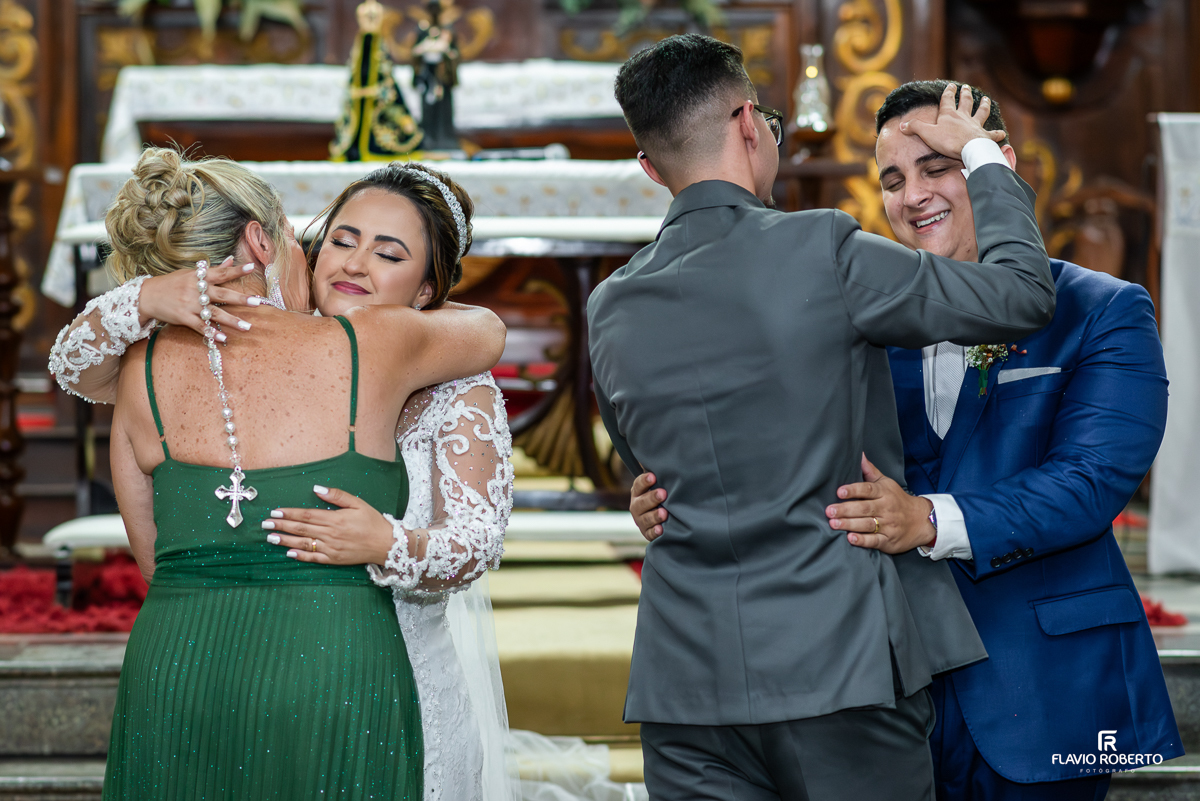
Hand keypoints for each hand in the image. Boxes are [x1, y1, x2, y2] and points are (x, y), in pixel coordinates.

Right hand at [140, 256, 256, 336]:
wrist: (145, 296)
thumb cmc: (171, 284)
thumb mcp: (190, 273)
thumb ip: (212, 270)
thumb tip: (231, 259)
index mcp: (197, 277)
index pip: (221, 272)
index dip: (236, 270)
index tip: (252, 267)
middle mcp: (195, 289)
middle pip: (221, 294)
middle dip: (240, 299)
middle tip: (257, 302)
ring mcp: (189, 304)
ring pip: (214, 313)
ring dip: (232, 320)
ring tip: (247, 327)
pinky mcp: (183, 317)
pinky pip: (200, 326)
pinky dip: (212, 333)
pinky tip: (224, 338)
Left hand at [263, 485, 396, 564]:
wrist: (386, 544)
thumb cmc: (373, 521)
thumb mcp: (358, 502)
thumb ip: (337, 495)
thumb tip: (317, 488)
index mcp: (335, 519)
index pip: (306, 515)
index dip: (289, 513)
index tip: (275, 512)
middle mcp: (331, 534)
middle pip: (301, 529)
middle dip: (281, 526)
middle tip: (265, 524)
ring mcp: (331, 549)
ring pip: (303, 544)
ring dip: (285, 541)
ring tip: (270, 538)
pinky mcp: (334, 560)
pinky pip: (314, 558)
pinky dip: (300, 556)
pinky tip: (289, 553)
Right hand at [630, 472, 667, 541]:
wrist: (660, 517)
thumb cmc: (661, 496)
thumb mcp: (658, 484)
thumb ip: (659, 474)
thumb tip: (665, 453)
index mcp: (638, 492)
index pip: (638, 485)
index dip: (645, 481)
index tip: (653, 476)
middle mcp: (636, 506)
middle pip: (641, 502)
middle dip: (652, 498)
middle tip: (663, 493)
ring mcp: (641, 520)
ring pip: (645, 519)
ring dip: (654, 516)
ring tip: (664, 513)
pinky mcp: (647, 533)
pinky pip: (649, 534)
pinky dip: (654, 532)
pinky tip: (661, 530)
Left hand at [825, 454, 935, 553]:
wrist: (922, 521)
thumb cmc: (898, 500)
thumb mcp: (886, 483)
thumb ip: (870, 471)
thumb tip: (859, 455)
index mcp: (884, 493)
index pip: (868, 490)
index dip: (853, 490)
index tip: (839, 491)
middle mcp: (886, 508)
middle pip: (864, 508)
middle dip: (845, 510)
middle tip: (829, 511)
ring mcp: (888, 525)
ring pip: (867, 524)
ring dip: (849, 524)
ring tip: (834, 524)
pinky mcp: (889, 541)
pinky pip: (875, 541)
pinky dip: (863, 540)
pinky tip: (851, 538)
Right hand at [900, 83, 1005, 159]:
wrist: (969, 149)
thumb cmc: (948, 141)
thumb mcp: (927, 134)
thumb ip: (915, 128)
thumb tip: (902, 125)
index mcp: (949, 115)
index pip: (948, 99)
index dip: (949, 92)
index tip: (951, 86)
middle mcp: (963, 117)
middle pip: (966, 102)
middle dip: (966, 94)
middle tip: (967, 88)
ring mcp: (975, 125)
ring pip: (981, 112)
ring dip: (984, 105)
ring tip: (986, 100)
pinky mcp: (984, 136)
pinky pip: (992, 134)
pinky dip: (997, 134)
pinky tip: (1002, 133)